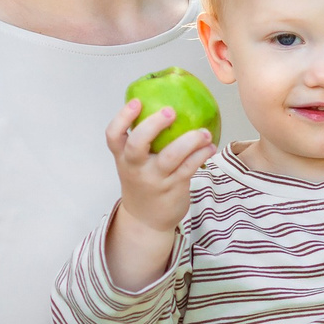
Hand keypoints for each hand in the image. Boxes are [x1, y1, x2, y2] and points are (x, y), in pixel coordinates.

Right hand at [106, 101, 212, 237]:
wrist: (145, 220)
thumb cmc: (143, 182)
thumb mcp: (134, 163)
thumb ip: (143, 141)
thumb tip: (166, 103)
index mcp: (123, 158)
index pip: (113, 136)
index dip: (123, 117)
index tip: (137, 102)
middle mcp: (136, 168)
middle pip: (137, 145)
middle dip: (153, 126)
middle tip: (171, 112)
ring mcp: (154, 179)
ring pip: (170, 157)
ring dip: (189, 141)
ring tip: (204, 133)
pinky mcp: (173, 188)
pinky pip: (189, 168)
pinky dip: (201, 155)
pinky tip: (210, 147)